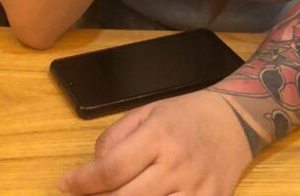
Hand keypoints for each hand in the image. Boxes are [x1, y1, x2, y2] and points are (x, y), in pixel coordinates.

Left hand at [57, 90, 252, 195]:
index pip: (111, 169)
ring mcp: (195, 190)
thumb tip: (95, 166)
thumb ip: (117, 137)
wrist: (235, 120)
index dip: (83, 182)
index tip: (64, 186)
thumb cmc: (186, 114)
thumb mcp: (148, 111)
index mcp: (158, 136)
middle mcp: (175, 165)